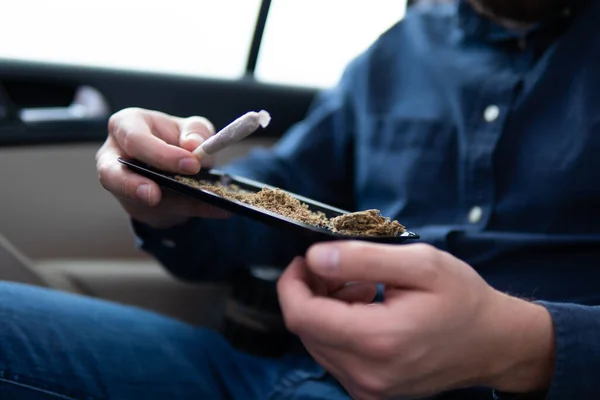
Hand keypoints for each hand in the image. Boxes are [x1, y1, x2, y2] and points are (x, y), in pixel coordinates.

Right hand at [96, 107, 228, 228]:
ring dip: (170, 206)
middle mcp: (114, 155)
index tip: (191, 164)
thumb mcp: (192, 127)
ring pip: (138, 201)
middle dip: (133, 186)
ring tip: (206, 206)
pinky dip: (193, 211)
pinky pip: (161, 213)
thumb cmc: (178, 138)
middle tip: (155, 196)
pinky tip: (219, 209)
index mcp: (126, 125)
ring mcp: (121, 185)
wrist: (179, 162)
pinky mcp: (136, 206)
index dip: (160, 154)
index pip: (135, 139)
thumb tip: (192, 145)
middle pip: (113, 174)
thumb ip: (195, 131)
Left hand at [277, 242, 554, 399]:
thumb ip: (361, 259)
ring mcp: (368, 389)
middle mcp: (368, 374)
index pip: (302, 315)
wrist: (494, 343)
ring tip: (361, 286)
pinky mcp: (371, 392)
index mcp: (379, 339)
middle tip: (338, 267)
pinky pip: (334, 356)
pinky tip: (365, 308)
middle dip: (311, 291)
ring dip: (325, 308)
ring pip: (316, 342)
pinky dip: (338, 327)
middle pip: (305, 328)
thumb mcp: (419, 264)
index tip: (306, 260)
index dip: (293, 282)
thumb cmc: (462, 299)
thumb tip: (314, 258)